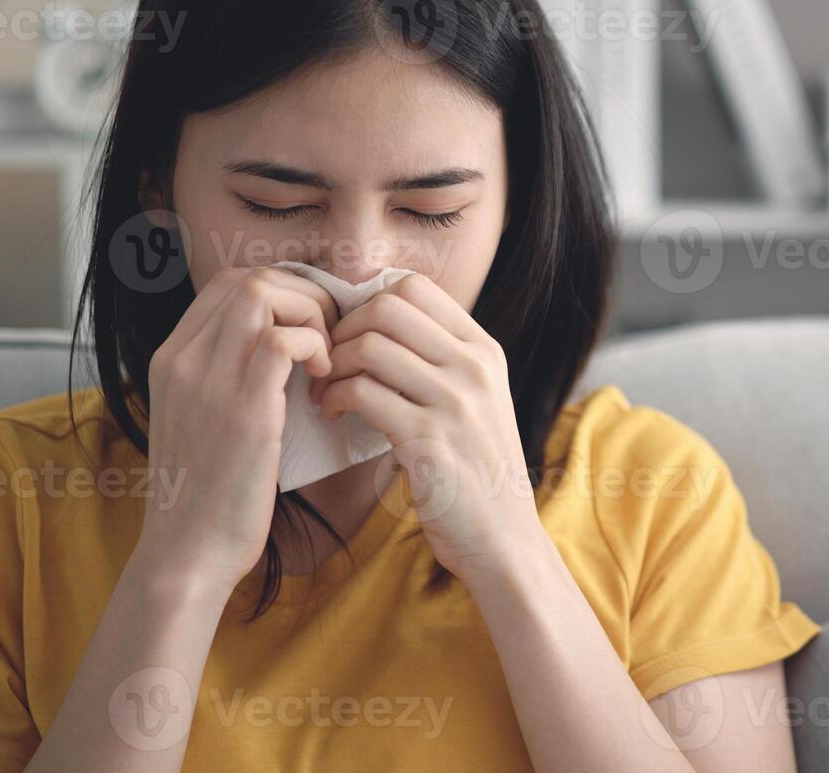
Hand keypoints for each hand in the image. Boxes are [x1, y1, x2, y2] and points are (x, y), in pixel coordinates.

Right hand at [132, 265, 339, 593]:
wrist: (188, 552)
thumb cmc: (209, 494)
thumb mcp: (205, 419)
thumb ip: (229, 376)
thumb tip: (285, 346)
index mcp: (171, 358)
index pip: (228, 283)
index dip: (280, 289)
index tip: (309, 324)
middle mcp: (183, 358)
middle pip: (248, 277)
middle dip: (301, 294)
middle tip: (327, 336)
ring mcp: (208, 379)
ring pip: (263, 292)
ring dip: (310, 314)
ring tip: (326, 357)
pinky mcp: (242, 408)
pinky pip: (283, 338)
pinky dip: (316, 346)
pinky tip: (324, 380)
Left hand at [314, 272, 539, 578]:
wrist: (504, 540)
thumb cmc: (476, 474)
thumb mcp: (477, 403)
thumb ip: (442, 363)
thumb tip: (380, 328)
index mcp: (484, 352)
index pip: (416, 287)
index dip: (368, 303)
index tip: (351, 336)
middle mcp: (474, 367)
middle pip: (387, 307)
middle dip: (343, 329)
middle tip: (328, 361)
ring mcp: (454, 402)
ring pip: (370, 346)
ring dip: (333, 365)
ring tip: (325, 392)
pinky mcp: (428, 439)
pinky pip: (363, 392)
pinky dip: (334, 397)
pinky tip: (333, 414)